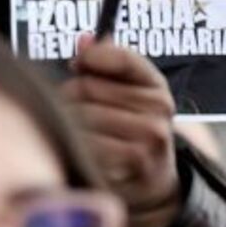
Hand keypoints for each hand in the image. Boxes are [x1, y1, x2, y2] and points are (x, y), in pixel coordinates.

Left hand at [64, 34, 181, 226]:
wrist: (148, 186)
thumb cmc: (126, 137)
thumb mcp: (125, 99)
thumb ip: (105, 67)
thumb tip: (83, 40)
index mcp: (156, 87)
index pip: (120, 58)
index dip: (92, 58)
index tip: (79, 64)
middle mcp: (158, 109)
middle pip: (86, 87)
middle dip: (69, 97)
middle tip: (73, 113)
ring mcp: (149, 136)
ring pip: (81, 116)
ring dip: (67, 125)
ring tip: (75, 137)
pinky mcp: (133, 163)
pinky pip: (84, 143)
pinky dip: (75, 149)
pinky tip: (81, 155)